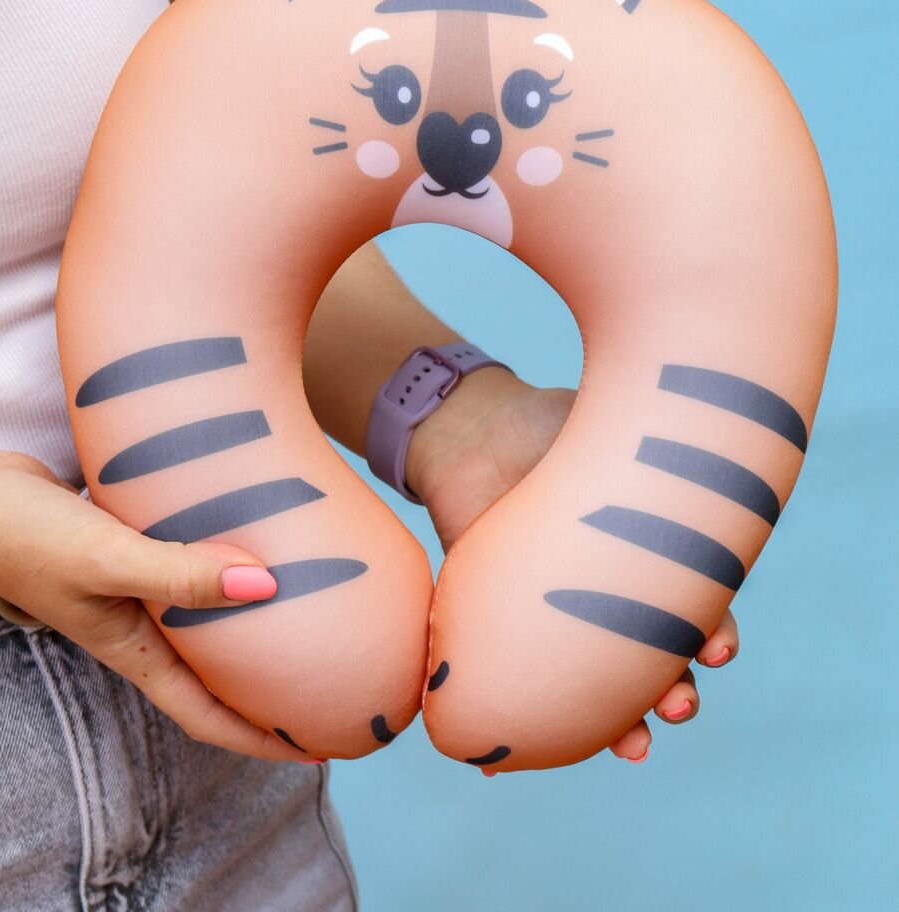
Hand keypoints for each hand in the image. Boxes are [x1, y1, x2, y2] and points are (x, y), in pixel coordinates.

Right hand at [0, 451, 319, 764]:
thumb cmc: (27, 537)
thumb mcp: (108, 560)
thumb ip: (180, 574)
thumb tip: (266, 585)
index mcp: (135, 649)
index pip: (207, 714)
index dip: (260, 739)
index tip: (317, 749)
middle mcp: (142, 626)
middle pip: (217, 673)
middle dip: (269, 688)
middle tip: (331, 684)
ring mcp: (137, 588)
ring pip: (210, 620)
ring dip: (256, 624)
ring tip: (314, 613)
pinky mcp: (137, 548)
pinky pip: (195, 568)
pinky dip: (229, 567)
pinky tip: (262, 539)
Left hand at [405, 369, 739, 763]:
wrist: (480, 430)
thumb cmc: (561, 430)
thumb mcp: (614, 451)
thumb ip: (651, 482)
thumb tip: (710, 486)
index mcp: (655, 555)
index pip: (697, 613)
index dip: (713, 639)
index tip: (714, 653)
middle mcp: (618, 592)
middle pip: (660, 660)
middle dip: (676, 692)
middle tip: (679, 705)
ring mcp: (568, 613)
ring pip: (604, 682)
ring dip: (623, 721)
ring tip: (634, 745)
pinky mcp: (516, 625)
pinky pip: (528, 680)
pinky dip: (531, 720)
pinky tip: (510, 763)